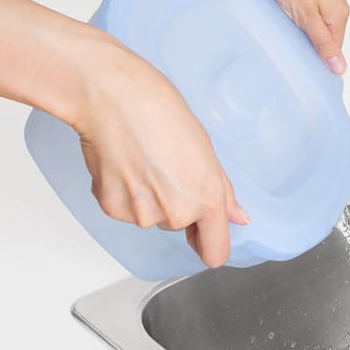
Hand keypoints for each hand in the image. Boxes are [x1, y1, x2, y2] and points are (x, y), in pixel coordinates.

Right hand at [70, 30, 248, 266]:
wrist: (113, 96)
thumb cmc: (160, 112)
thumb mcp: (205, 150)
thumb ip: (222, 191)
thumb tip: (238, 217)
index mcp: (207, 198)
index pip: (215, 252)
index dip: (209, 242)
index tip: (204, 234)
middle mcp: (176, 212)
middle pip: (180, 226)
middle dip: (176, 202)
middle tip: (165, 165)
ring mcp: (142, 214)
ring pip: (151, 218)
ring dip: (148, 197)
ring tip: (143, 160)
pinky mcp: (112, 208)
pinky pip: (125, 210)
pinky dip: (123, 193)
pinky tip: (124, 164)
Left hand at [227, 0, 349, 73]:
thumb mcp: (305, 15)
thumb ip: (323, 43)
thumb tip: (340, 68)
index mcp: (340, 12)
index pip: (334, 50)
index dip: (318, 61)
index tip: (300, 69)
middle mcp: (336, 1)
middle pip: (325, 36)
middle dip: (307, 44)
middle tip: (285, 48)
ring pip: (313, 22)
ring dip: (298, 28)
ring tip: (280, 28)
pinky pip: (305, 8)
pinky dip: (293, 13)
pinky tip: (279, 11)